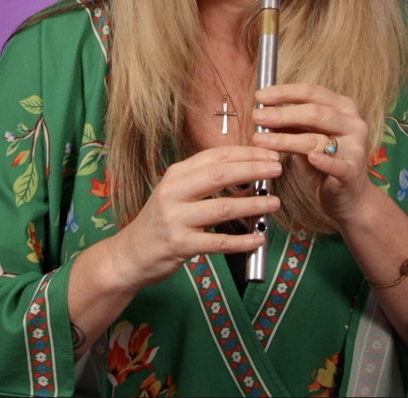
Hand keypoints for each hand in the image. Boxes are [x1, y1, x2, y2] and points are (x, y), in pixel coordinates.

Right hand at [110, 146, 281, 289]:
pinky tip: (258, 238)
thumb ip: (210, 186)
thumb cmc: (160, 222)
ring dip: (252, 204)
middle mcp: (173, 192)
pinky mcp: (180, 245)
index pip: (215, 156)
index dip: (246, 153)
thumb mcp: (180, 196)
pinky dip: (242, 240)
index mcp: (176, 175)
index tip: (270, 153)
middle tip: (277, 168)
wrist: (130, 254)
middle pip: (219, 175)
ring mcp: (176, 219)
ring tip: (274, 202)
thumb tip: (252, 180)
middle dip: (253, 169)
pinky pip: (218, 242)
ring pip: (222, 207)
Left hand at [250, 83, 371, 222]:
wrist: (349, 197)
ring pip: (316, 139)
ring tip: (261, 140)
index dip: (284, 92)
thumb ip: (292, 125)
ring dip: (285, 139)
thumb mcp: (307, 138)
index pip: (312, 92)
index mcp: (343, 108)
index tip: (260, 96)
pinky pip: (336, 165)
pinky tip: (310, 158)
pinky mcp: (353, 172)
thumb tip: (263, 112)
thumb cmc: (325, 163)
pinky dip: (322, 161)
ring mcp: (355, 147)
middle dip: (282, 114)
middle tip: (257, 117)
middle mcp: (353, 123)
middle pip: (314, 113)